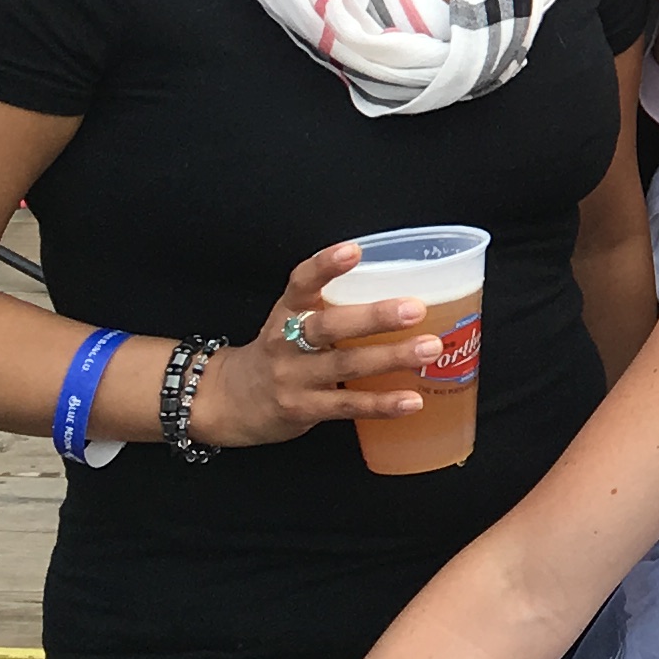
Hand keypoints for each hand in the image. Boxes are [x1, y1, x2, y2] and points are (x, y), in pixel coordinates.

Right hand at [184, 244, 436, 449]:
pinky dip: (381, 404)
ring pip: (344, 366)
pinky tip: (412, 401)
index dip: (325, 265)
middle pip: (328, 326)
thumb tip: (402, 288)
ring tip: (428, 349)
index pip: (301, 282)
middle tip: (415, 308)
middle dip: (373, 317)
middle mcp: (285, 342)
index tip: (354, 249)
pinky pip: (347, 406)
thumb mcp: (291, 320)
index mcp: (287, 311)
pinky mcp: (303, 410)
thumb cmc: (278, 352)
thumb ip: (333, 305)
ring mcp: (293, 378)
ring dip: (390, 357)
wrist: (229, 401)